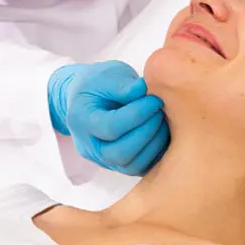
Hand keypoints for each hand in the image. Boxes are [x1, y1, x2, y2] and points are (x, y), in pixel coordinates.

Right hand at [47, 61, 170, 175]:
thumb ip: (122, 85)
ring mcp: (104, 160)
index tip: (154, 99)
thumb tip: (145, 90)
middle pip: (120, 152)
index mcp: (81, 120)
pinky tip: (163, 133)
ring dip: (154, 143)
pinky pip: (140, 169)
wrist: (90, 99)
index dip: (137, 115)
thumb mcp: (105, 76)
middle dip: (147, 131)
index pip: (110, 127)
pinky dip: (156, 153)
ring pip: (132, 165)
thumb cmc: (98, 84)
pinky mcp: (120, 166)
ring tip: (163, 120)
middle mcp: (90, 147)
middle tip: (160, 110)